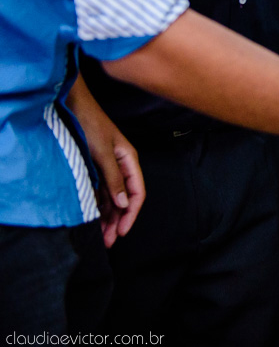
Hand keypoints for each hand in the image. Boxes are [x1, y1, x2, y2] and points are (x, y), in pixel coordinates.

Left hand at [67, 81, 144, 247]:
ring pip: (112, 198)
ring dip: (108, 217)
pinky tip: (94, 219)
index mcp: (129, 160)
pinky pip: (100, 192)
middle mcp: (121, 166)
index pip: (138, 192)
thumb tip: (124, 204)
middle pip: (125, 199)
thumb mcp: (102, 153)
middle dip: (119, 221)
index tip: (122, 231)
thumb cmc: (90, 123)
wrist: (71, 105)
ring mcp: (108, 168)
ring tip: (101, 236)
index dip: (131, 214)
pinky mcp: (95, 168)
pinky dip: (98, 206)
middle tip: (109, 241)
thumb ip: (114, 179)